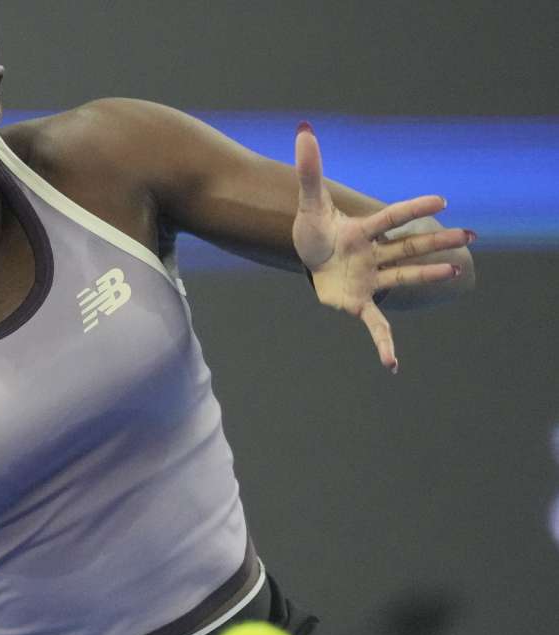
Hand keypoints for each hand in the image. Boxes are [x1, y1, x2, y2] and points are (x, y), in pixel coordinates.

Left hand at [291, 122, 473, 372]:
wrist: (309, 255)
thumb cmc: (315, 229)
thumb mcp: (309, 201)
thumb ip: (309, 168)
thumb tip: (304, 130)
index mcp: (363, 230)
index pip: (391, 218)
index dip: (414, 208)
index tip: (441, 201)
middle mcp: (373, 254)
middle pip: (408, 247)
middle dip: (436, 242)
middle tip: (470, 235)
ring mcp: (369, 279)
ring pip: (403, 277)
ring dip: (427, 277)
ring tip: (454, 274)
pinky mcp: (358, 303)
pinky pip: (375, 324)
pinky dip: (383, 343)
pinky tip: (392, 364)